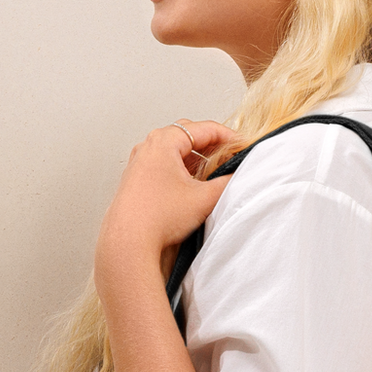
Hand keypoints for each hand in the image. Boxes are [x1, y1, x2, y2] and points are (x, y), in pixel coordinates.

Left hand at [94, 121, 243, 300]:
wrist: (128, 242)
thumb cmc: (157, 218)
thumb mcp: (204, 198)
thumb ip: (228, 182)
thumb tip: (239, 175)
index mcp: (163, 141)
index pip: (205, 128)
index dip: (230, 137)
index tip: (243, 147)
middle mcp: (148, 147)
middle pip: (189, 136)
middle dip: (213, 145)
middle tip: (231, 157)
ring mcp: (140, 162)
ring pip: (176, 151)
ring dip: (198, 159)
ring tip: (215, 173)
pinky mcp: (136, 179)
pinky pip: (165, 164)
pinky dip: (182, 169)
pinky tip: (194, 185)